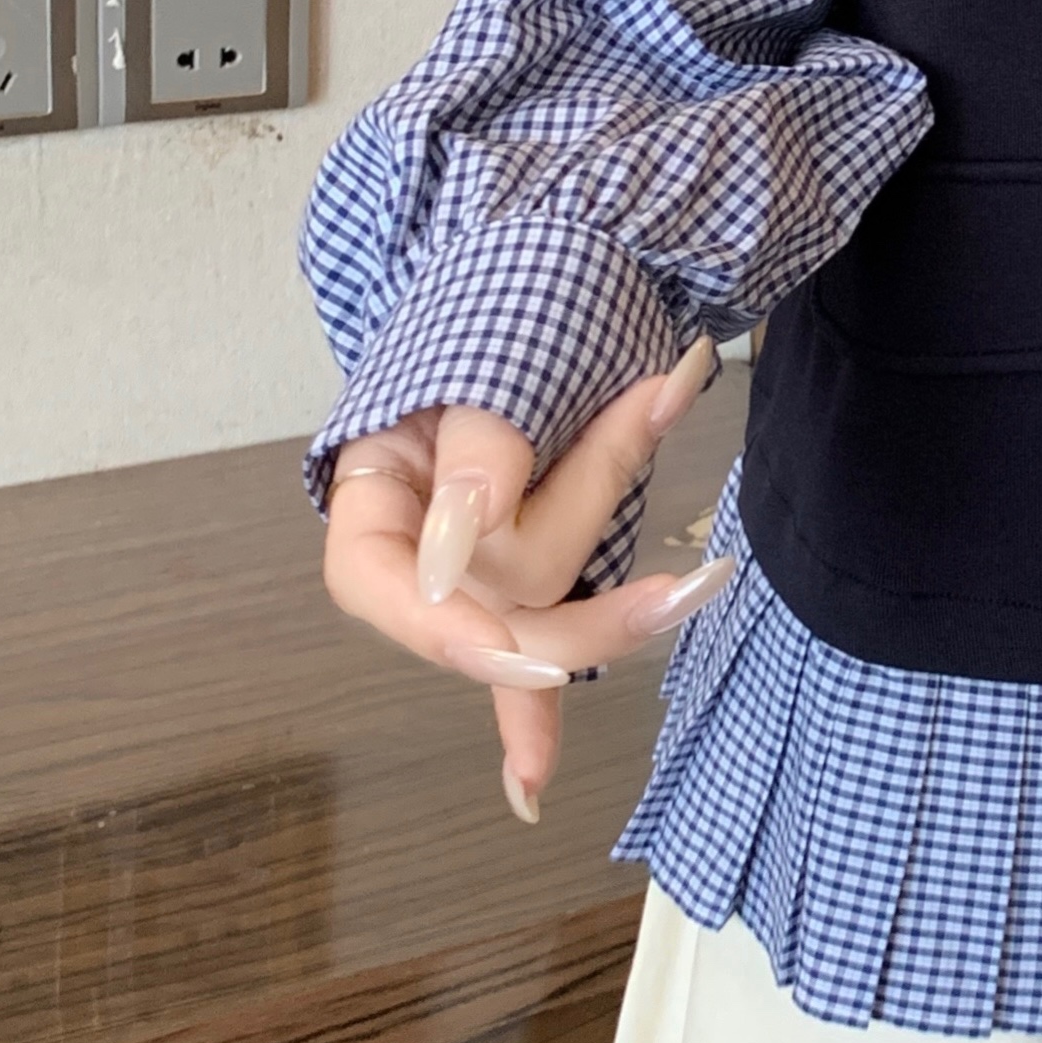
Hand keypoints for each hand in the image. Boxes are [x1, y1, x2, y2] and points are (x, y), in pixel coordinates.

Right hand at [321, 337, 731, 822]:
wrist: (569, 253)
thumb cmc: (514, 293)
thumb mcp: (484, 352)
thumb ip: (479, 447)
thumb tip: (466, 539)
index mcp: (375, 495)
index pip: (384, 586)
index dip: (454, 620)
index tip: (524, 631)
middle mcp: (424, 543)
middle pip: (494, 595)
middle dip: (584, 518)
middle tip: (662, 468)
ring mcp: (484, 565)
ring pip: (557, 589)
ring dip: (617, 488)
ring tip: (665, 384)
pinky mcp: (541, 571)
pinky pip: (534, 657)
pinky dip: (532, 717)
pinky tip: (528, 790)